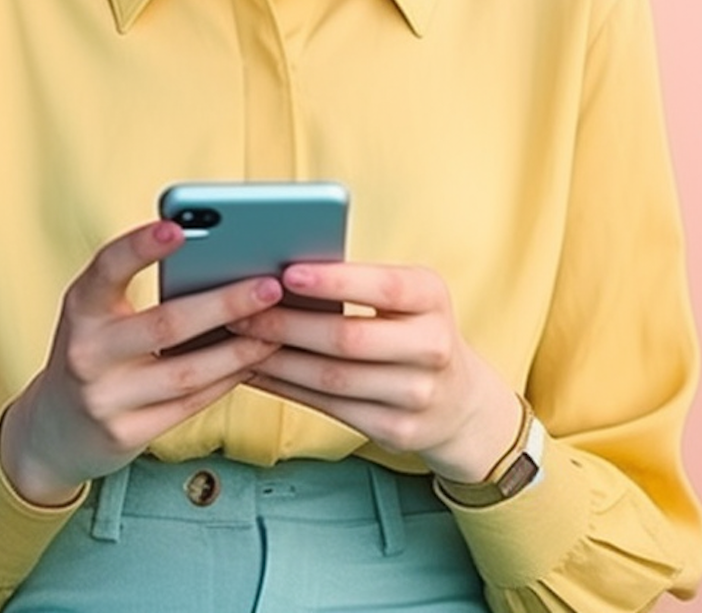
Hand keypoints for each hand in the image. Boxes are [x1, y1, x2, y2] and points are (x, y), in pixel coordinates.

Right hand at [0, 221, 284, 504]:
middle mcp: (86, 352)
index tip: (176, 227)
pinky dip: (225, 381)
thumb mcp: (99, 313)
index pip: (107, 267)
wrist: (54, 429)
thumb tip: (218, 258)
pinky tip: (252, 362)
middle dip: (225, 304)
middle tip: (270, 285)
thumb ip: (137, 288)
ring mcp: (104, 398)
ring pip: (186, 373)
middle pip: (166, 325)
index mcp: (80, 307)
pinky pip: (188, 405)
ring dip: (239, 350)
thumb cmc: (94, 352)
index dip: (140, 246)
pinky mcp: (124, 435)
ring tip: (276, 328)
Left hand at [229, 262, 522, 482]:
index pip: (383, 286)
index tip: (287, 272)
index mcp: (432, 298)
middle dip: (287, 324)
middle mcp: (432, 347)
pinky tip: (258, 371)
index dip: (334, 282)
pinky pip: (328, 408)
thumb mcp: (408, 297)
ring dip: (277, 359)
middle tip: (241, 310)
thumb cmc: (414, 330)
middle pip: (348, 338)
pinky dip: (286, 388)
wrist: (461, 401)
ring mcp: (417, 395)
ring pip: (332, 379)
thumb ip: (360, 284)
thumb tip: (282, 271)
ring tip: (240, 339)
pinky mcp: (396, 431)